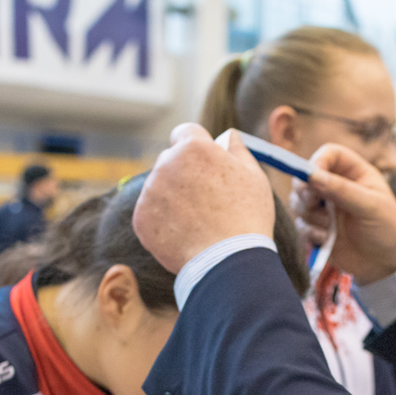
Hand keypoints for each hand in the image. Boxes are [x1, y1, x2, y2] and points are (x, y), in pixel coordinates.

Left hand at [132, 124, 274, 274]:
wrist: (227, 262)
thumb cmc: (247, 217)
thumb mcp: (254, 177)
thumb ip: (237, 151)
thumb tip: (228, 136)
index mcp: (194, 148)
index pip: (184, 133)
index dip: (195, 145)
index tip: (204, 161)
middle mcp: (166, 164)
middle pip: (170, 160)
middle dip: (183, 172)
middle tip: (205, 197)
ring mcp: (150, 192)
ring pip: (159, 187)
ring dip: (172, 197)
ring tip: (197, 220)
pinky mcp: (141, 219)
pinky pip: (151, 213)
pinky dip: (164, 221)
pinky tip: (185, 233)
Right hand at [292, 144, 395, 282]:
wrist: (386, 265)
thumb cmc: (387, 230)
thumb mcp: (370, 207)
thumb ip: (342, 190)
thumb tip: (312, 176)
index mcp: (354, 173)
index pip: (328, 154)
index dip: (316, 161)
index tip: (311, 178)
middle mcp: (336, 186)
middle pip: (305, 176)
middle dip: (304, 190)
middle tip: (312, 202)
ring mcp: (324, 208)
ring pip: (299, 201)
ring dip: (309, 214)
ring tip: (329, 227)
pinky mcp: (316, 228)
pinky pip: (300, 224)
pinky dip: (309, 232)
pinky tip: (326, 240)